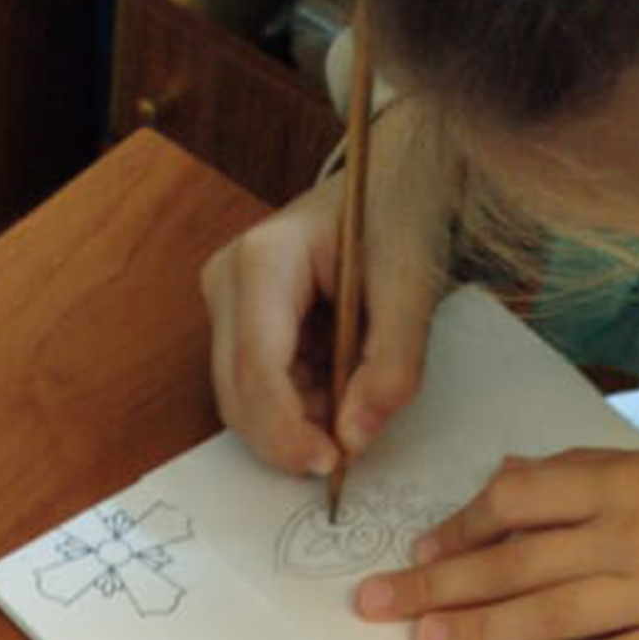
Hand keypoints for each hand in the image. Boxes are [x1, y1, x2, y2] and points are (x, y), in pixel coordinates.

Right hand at [202, 98, 457, 479]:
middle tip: (348, 452)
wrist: (396, 174)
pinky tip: (335, 386)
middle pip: (238, 393)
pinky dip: (296, 406)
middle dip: (289, 436)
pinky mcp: (236, 319)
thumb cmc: (403, 214)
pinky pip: (254, 388)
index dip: (288, 431)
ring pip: (242, 399)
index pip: (258, 370)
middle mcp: (227, 280)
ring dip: (295, 423)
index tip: (334, 465)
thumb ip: (392, 367)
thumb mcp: (413, 287)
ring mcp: (225, 300)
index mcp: (263, 260)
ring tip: (352, 402)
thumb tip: (355, 440)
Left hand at [354, 434, 638, 639]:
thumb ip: (592, 476)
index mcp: (629, 483)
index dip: (459, 525)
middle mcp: (633, 535)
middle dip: (435, 584)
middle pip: (513, 560)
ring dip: (476, 625)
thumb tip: (512, 480)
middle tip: (372, 606)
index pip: (520, 499)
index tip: (417, 549)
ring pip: (547, 611)